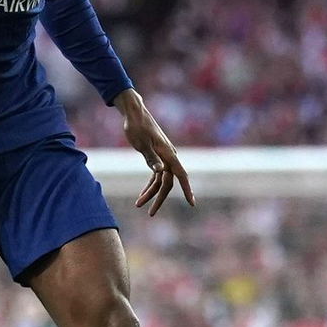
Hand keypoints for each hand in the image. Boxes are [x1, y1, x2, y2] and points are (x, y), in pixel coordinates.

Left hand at [115, 90, 195, 216]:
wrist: (134, 113)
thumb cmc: (137, 126)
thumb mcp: (141, 143)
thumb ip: (151, 158)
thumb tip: (160, 171)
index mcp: (168, 154)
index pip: (181, 176)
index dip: (187, 190)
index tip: (192, 203)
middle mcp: (169, 157)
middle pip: (168, 182)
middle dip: (159, 198)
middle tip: (150, 214)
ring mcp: (163, 157)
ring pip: (161, 180)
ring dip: (151, 192)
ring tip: (139, 204)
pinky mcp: (157, 156)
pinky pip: (157, 174)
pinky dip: (150, 184)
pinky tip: (142, 194)